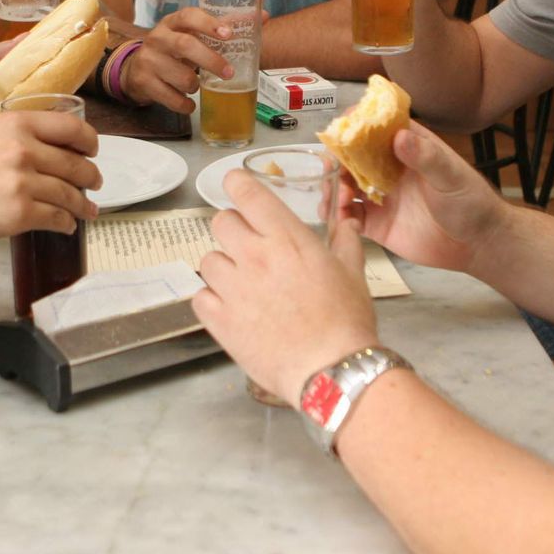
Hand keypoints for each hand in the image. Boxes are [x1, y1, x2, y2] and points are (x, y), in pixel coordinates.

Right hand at [0, 109, 101, 253]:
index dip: (89, 141)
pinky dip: (66, 224)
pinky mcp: (21, 213)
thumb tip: (37, 143)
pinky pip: (57, 218)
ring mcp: (24, 182)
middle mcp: (24, 149)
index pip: (71, 127)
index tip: (92, 151)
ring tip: (87, 211)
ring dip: (83, 205)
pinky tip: (66, 226)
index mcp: (15, 123)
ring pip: (70, 194)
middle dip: (91, 176)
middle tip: (93, 183)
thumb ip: (10, 134)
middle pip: (76, 164)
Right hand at [118, 7, 234, 113]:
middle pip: (184, 46)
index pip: (189, 16)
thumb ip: (222, 27)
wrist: (134, 68)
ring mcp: (148, 60)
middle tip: (229, 73)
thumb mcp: (190, 34)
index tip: (228, 34)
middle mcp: (157, 38)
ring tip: (198, 86)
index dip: (209, 24)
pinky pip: (170, 97)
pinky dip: (184, 104)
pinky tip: (190, 104)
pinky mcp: (143, 81)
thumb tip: (262, 17)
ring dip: (196, 85)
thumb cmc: (172, 49)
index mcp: (172, 23)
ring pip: (180, 76)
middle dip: (210, 60)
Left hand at [194, 170, 379, 404]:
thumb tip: (346, 220)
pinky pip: (200, 296)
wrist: (331, 370)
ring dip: (223, 267)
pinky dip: (212, 299)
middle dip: (234, 230)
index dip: (236, 184)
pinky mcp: (220, 321)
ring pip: (208, 260)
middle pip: (221, 222)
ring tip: (242, 284)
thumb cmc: (346, 321)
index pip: (246, 192)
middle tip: (250, 247)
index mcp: (286, 237)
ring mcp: (233, 289)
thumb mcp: (353, 272)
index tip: (236, 186)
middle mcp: (254, 256)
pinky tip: (231, 308)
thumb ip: (344, 239)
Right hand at [337, 121, 506, 273]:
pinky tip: (340, 218)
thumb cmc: (471, 202)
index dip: (356, 124)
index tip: (342, 130)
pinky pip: (349, 217)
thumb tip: (398, 136)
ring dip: (334, 188)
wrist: (477, 244)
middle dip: (338, 161)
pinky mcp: (377, 223)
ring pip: (345, 185)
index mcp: (408, 148)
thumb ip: (425, 157)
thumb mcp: (451, 176)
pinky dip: (338, 216)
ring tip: (339, 199)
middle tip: (334, 171)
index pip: (377, 127)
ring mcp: (380, 196)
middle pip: (352, 156)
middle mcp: (389, 169)